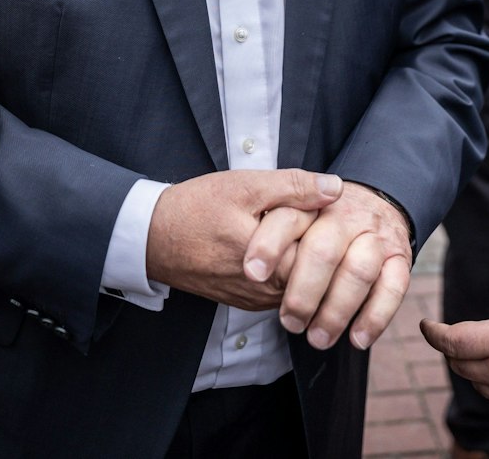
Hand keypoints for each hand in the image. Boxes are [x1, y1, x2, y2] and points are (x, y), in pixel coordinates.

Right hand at [147, 169, 341, 310]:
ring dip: (298, 252)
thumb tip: (336, 187)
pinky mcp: (249, 303)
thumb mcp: (246, 186)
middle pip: (315, 268)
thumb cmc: (195, 209)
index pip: (324, 251)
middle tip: (295, 210)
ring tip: (279, 224)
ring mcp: (258, 302)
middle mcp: (267, 293)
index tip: (307, 202)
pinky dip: (283, 264)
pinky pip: (281, 286)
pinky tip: (270, 243)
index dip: (322, 222)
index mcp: (271, 266)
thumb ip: (295, 187)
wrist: (152, 238)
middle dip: (313, 238)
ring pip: (299, 278)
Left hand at [246, 181, 412, 350]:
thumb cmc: (322, 220)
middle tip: (289, 322)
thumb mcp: (294, 212)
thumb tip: (252, 268)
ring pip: (359, 271)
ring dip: (336, 310)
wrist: (376, 203)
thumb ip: (274, 230)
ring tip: (317, 339)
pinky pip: (394, 287)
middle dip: (303, 292)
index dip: (268, 245)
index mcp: (313, 203)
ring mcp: (376, 237)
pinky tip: (357, 339)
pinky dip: (376, 316)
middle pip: (323, 251)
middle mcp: (346, 217)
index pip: (287, 219)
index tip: (252, 273)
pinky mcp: (400, 258)